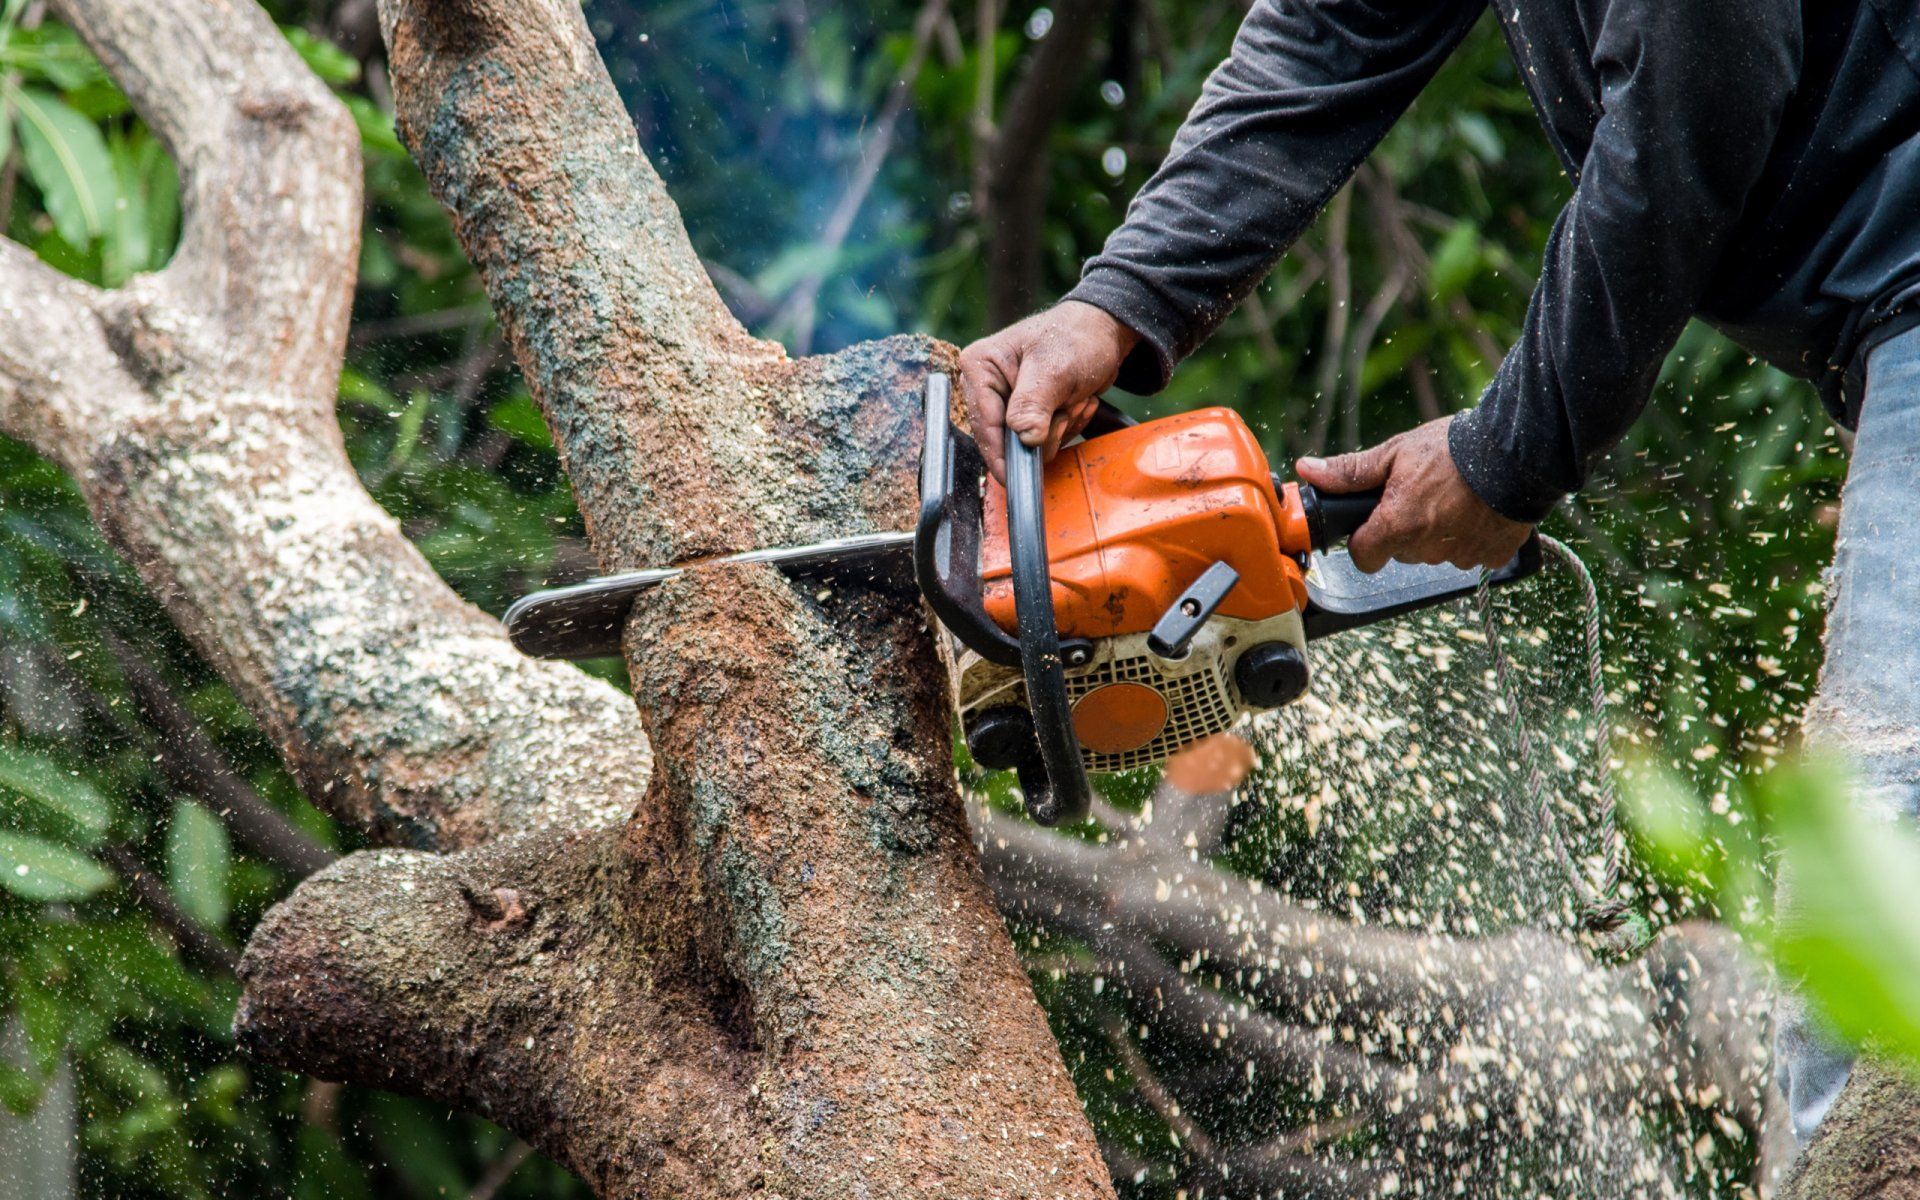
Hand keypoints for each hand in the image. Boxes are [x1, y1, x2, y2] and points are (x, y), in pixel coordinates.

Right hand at [957, 301, 1140, 483]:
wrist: (1103, 334)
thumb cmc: (1077, 337)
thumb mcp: (1055, 368)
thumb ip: (1033, 403)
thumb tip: (1024, 438)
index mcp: (979, 367)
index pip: (983, 422)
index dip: (1000, 453)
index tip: (1015, 478)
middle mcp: (986, 386)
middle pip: (1004, 439)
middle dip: (1043, 431)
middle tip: (1065, 408)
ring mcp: (1006, 402)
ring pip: (1026, 445)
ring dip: (1059, 429)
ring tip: (1073, 399)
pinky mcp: (1026, 415)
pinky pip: (1042, 442)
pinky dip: (1064, 429)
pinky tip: (1074, 404)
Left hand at [1295, 416, 1532, 573]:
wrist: (1517, 452)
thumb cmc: (1454, 449)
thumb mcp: (1395, 452)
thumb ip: (1350, 471)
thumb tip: (1307, 470)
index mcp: (1396, 526)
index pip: (1363, 556)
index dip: (1365, 540)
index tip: (1374, 522)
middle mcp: (1426, 549)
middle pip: (1400, 551)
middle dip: (1404, 529)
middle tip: (1421, 494)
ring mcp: (1461, 556)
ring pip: (1434, 553)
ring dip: (1438, 532)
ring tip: (1453, 496)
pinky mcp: (1491, 557)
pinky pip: (1469, 554)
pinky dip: (1470, 536)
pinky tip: (1476, 509)